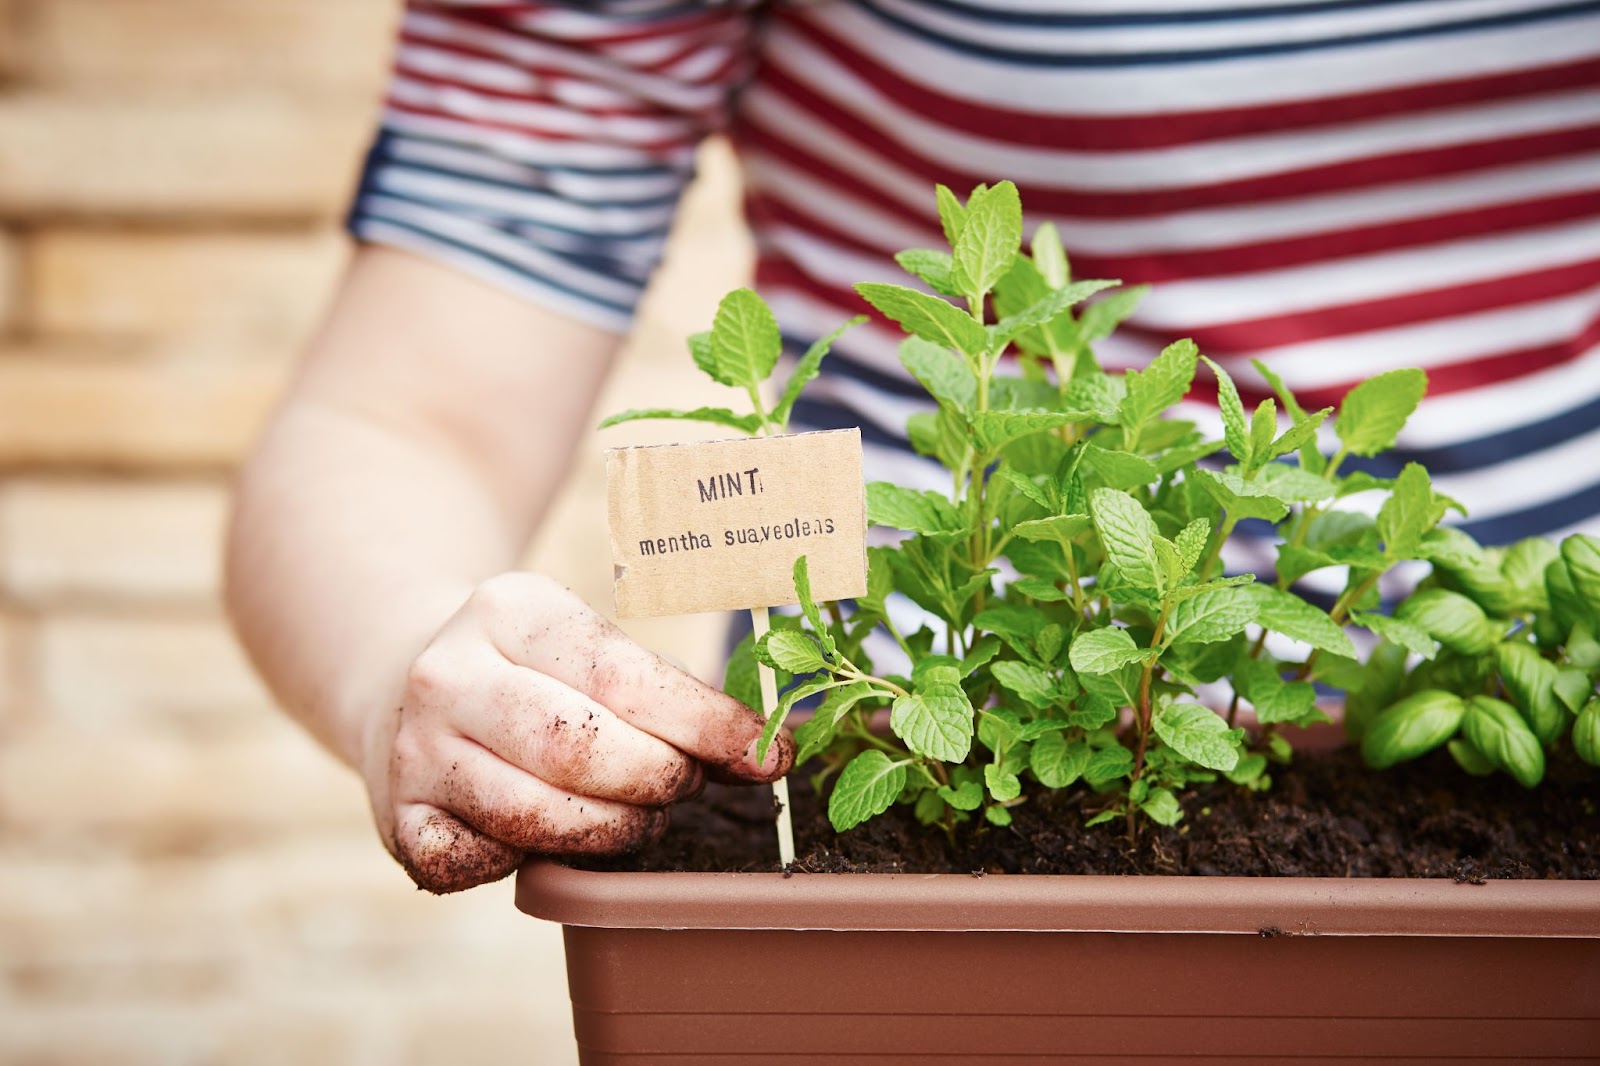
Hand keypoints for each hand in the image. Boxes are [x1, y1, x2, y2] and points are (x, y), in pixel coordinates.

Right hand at [361, 572, 792, 892]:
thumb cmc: (533, 670)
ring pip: (538, 816)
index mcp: (510, 610)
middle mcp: (449, 675)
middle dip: (659, 780)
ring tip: (639, 816)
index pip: (625, 676)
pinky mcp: (400, 822)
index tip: (766, 754)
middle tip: (685, 785)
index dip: (706, 726)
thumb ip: (668, 693)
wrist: (400, 681)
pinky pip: (486, 865)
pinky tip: (553, 833)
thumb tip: (764, 752)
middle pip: (580, 749)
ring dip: (613, 830)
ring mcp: (414, 752)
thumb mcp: (586, 646)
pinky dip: (535, 861)